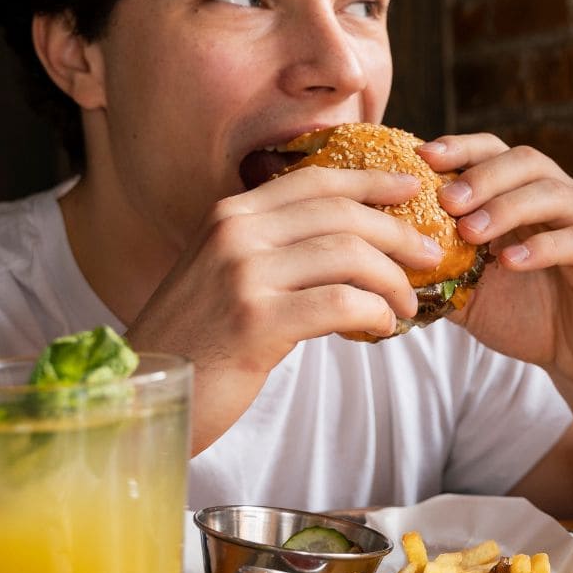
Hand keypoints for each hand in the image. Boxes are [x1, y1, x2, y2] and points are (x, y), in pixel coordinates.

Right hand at [125, 167, 445, 450]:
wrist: (142, 392)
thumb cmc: (196, 340)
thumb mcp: (224, 276)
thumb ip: (271, 249)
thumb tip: (348, 240)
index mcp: (230, 215)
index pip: (315, 181)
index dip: (371, 181)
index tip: (413, 189)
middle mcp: (235, 234)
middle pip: (342, 214)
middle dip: (398, 233)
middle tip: (429, 256)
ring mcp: (244, 276)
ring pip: (349, 256)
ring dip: (393, 280)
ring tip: (409, 303)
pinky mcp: (256, 322)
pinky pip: (341, 303)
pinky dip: (375, 312)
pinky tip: (382, 327)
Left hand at [418, 134, 572, 395]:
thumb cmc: (522, 312)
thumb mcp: (468, 288)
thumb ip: (436, 267)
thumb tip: (381, 257)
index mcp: (524, 193)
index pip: (494, 151)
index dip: (461, 148)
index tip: (423, 158)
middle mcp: (559, 198)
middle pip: (525, 161)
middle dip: (482, 176)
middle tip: (446, 201)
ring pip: (552, 194)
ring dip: (507, 208)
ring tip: (471, 233)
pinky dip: (542, 247)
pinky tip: (509, 262)